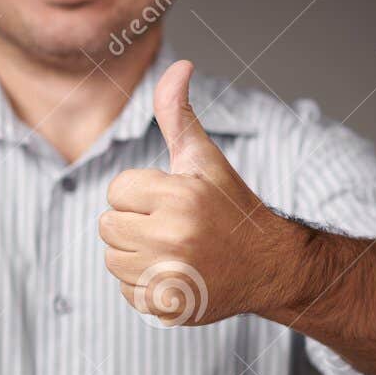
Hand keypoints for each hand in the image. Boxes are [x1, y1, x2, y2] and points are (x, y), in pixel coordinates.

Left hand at [100, 60, 296, 324]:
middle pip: (107, 226)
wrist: (267, 266)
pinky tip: (174, 274)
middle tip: (169, 227)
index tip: (170, 201)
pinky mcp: (167, 308)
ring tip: (171, 250)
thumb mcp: (205, 159)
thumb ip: (178, 115)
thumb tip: (179, 66)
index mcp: (178, 197)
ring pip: (112, 260)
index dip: (140, 193)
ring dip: (134, 255)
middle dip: (133, 223)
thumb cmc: (230, 207)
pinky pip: (126, 293)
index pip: (117, 190)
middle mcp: (173, 238)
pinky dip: (144, 286)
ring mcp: (169, 277)